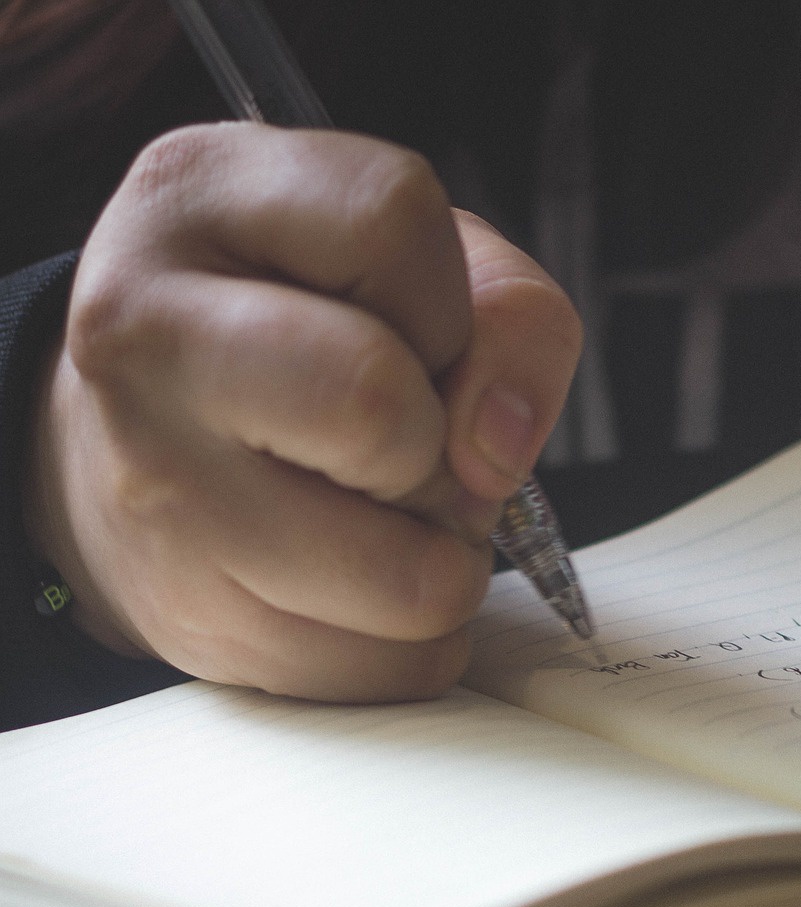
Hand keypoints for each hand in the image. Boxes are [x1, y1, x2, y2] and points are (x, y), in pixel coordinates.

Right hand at [26, 123, 581, 701]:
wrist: (141, 448)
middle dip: (443, 443)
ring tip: (383, 511)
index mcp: (199, 197)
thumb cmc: (311, 336)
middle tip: (408, 441)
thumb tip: (499, 446)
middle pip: (380, 408)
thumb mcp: (417, 266)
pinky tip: (352, 578)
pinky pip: (397, 668)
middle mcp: (144, 336)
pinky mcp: (195, 625)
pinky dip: (414, 636)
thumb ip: (510, 315)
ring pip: (410, 578)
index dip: (448, 293)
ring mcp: (156, 492)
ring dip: (444, 556)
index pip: (392, 221)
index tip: (411, 328)